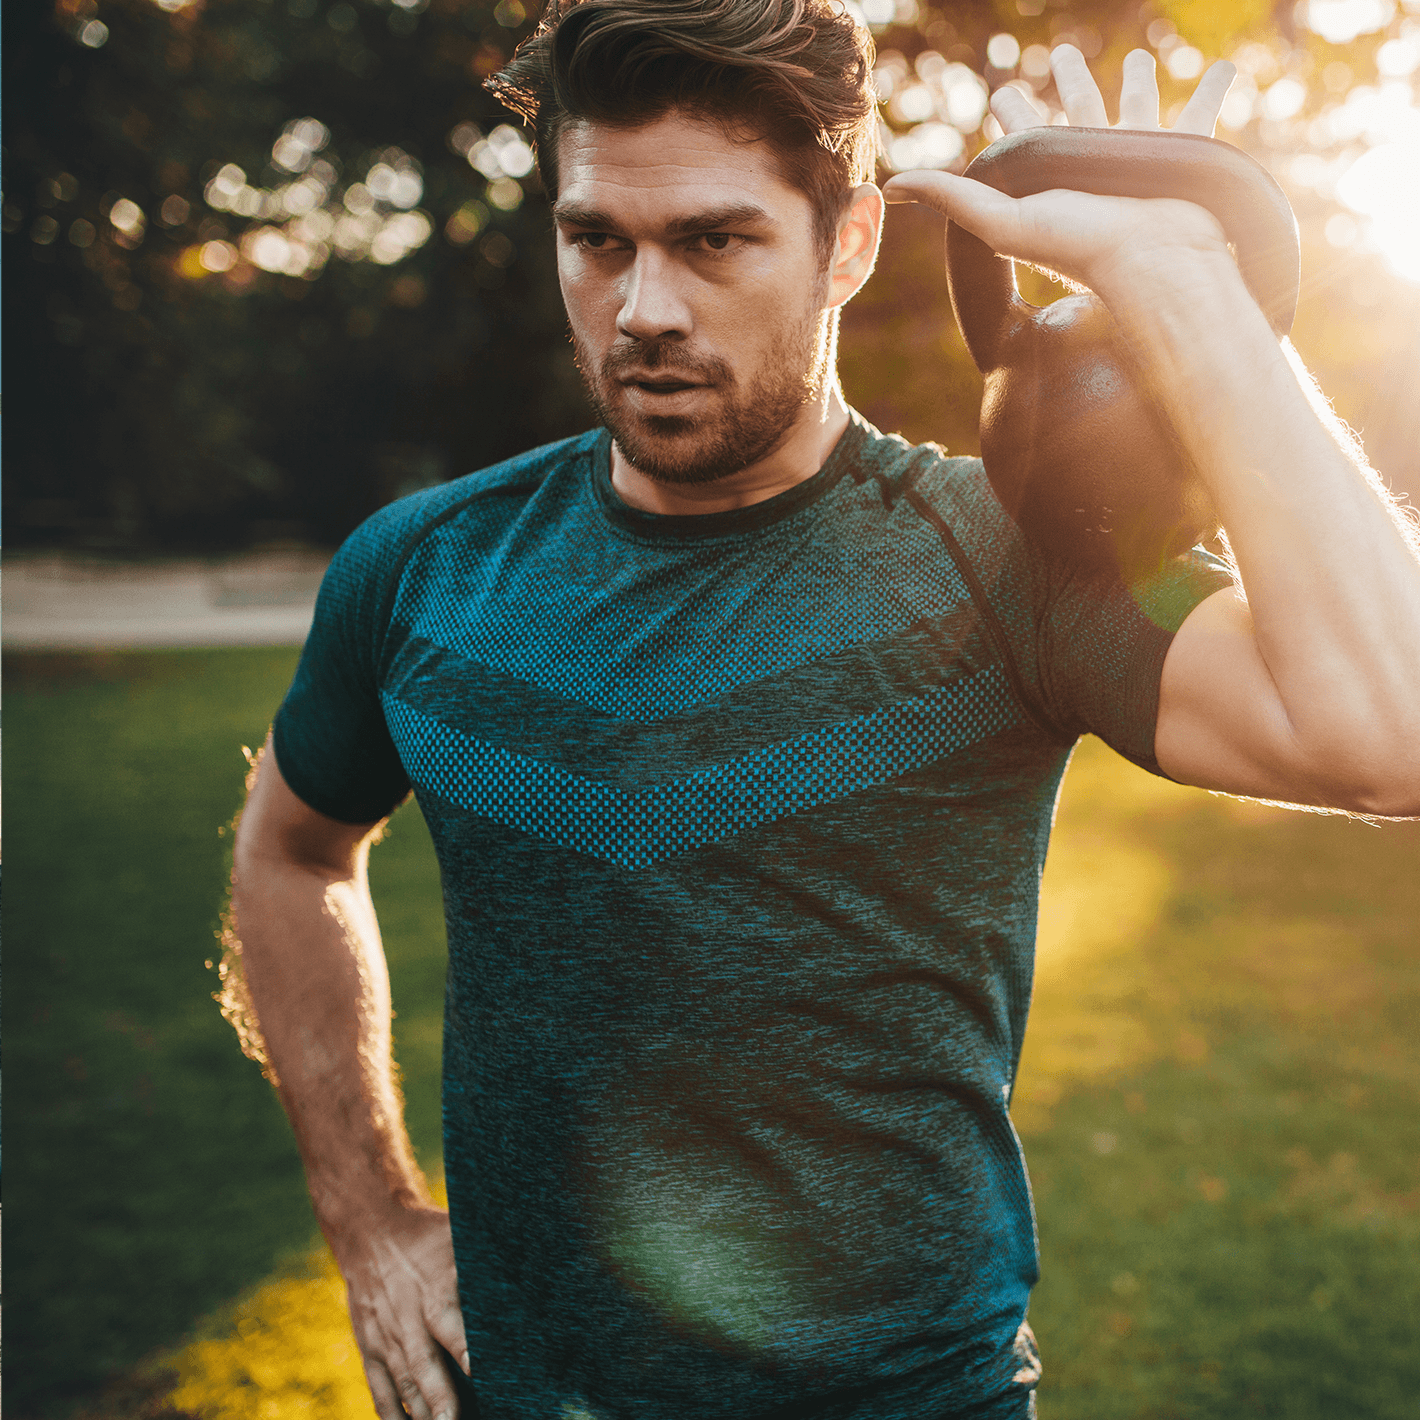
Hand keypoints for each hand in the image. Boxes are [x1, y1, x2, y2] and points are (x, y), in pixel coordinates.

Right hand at [332, 1205, 469, 1419]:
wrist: (371, 1231)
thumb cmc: (428, 1236)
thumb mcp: (457, 1235)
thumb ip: (487, 1259)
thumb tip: (531, 1273)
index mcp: (432, 1286)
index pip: (446, 1319)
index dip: (461, 1345)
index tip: (476, 1367)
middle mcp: (405, 1315)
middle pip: (422, 1362)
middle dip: (439, 1397)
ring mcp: (383, 1335)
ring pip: (402, 1381)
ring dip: (420, 1412)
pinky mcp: (368, 1348)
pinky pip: (379, 1388)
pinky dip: (391, 1414)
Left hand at [883, 45, 1238, 298]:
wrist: (1150, 262)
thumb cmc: (1078, 245)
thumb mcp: (1001, 220)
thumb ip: (949, 198)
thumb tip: (886, 188)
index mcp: (1051, 174)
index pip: (1024, 134)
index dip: (1011, 110)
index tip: (1001, 90)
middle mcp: (1092, 165)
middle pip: (1077, 112)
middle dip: (1070, 83)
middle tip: (1063, 54)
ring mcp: (1138, 161)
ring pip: (1135, 109)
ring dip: (1137, 83)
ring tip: (1140, 60)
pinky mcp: (1183, 157)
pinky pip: (1200, 114)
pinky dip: (1213, 90)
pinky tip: (1225, 70)